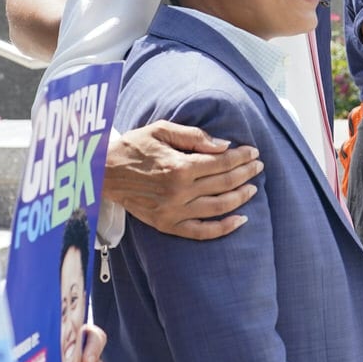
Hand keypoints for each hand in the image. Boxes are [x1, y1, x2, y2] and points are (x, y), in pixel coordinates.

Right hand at [103, 121, 260, 239]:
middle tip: (258, 166)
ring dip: (240, 197)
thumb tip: (224, 145)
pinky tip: (240, 220)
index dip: (241, 157)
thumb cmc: (133, 146)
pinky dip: (224, 228)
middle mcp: (179, 192)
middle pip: (224, 183)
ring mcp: (174, 212)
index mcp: (179, 166)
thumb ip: (194, 136)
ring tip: (252, 188)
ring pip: (218, 207)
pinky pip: (202, 231)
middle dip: (245, 173)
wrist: (103, 172)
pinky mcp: (167, 225)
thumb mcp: (161, 130)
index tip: (253, 152)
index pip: (221, 162)